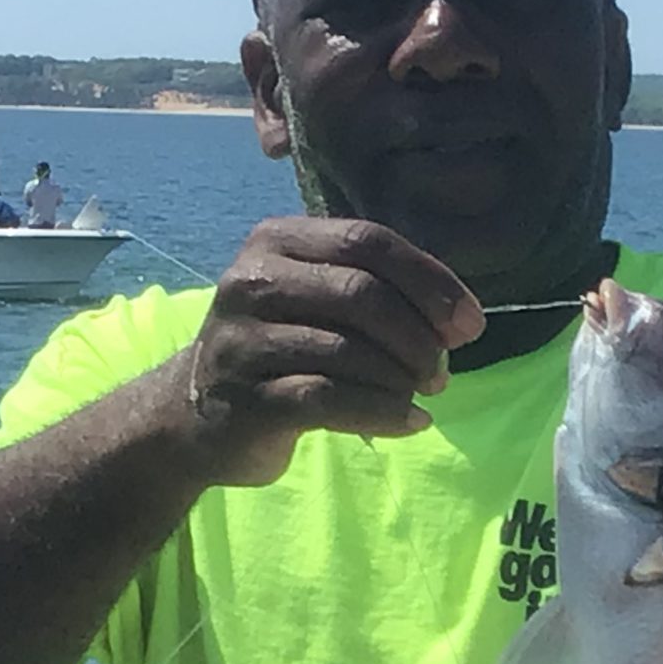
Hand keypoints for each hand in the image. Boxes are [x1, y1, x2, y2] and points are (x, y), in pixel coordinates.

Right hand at [181, 217, 484, 486]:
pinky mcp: (246, 400)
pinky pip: (329, 400)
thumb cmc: (277, 351)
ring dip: (402, 378)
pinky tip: (412, 422)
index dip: (429, 281)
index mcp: (277, 241)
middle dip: (418, 335)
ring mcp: (243, 341)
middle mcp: (252, 280)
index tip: (468, 325)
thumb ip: (379, 293)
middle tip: (441, 370)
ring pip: (347, 350)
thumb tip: (462, 320)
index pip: (368, 241)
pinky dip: (382, 413)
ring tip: (422, 395)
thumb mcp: (316, 301)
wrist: (194, 417)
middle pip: (360, 293)